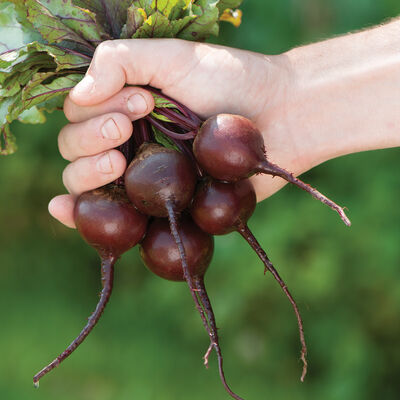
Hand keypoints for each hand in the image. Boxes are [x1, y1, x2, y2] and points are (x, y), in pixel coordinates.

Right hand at [49, 39, 291, 227]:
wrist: (281, 117)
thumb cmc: (230, 81)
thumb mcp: (173, 57)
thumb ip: (120, 62)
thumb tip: (80, 96)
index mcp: (126, 108)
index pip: (80, 115)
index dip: (95, 112)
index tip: (141, 103)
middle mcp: (128, 143)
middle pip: (76, 151)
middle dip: (90, 140)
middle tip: (126, 130)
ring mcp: (143, 177)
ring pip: (86, 185)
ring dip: (86, 174)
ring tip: (117, 161)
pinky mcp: (161, 205)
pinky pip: (115, 217)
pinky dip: (81, 216)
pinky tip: (63, 209)